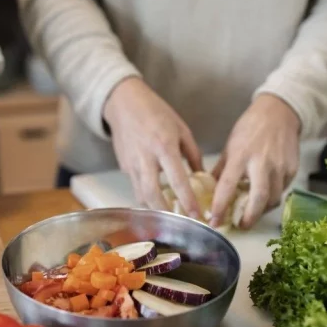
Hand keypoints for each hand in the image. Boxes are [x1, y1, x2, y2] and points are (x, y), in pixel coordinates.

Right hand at [104, 77, 202, 215]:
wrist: (124, 103)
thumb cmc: (156, 112)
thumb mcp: (181, 128)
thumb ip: (193, 154)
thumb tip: (202, 176)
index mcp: (164, 146)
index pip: (177, 179)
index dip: (187, 199)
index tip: (197, 214)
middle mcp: (146, 157)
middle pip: (152, 193)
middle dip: (166, 212)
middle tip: (180, 223)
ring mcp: (132, 163)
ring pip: (141, 194)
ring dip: (154, 208)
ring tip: (169, 216)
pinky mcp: (124, 166)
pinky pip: (136, 186)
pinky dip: (146, 196)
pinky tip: (156, 200)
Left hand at [210, 94, 300, 228]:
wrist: (279, 113)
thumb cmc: (250, 128)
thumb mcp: (230, 146)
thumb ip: (222, 169)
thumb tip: (209, 190)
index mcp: (240, 156)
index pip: (227, 186)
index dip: (220, 206)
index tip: (213, 220)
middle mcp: (261, 163)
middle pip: (258, 198)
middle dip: (249, 217)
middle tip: (240, 226)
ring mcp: (280, 167)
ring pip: (273, 198)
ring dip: (261, 211)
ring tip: (251, 214)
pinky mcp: (292, 169)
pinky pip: (282, 191)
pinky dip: (272, 198)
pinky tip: (263, 198)